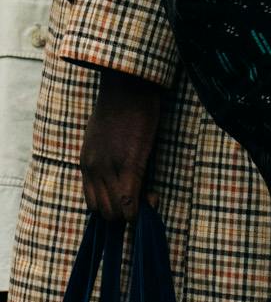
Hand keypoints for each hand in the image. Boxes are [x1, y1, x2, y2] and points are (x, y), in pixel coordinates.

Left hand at [81, 70, 164, 222]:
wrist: (128, 87)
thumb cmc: (120, 106)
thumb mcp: (102, 136)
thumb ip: (105, 157)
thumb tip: (117, 172)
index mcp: (86, 162)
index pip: (92, 201)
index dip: (111, 208)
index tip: (128, 203)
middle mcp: (93, 169)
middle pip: (101, 211)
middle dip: (121, 214)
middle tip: (141, 204)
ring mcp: (109, 168)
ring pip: (113, 211)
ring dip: (131, 213)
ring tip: (148, 202)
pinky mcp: (129, 164)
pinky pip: (129, 200)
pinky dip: (139, 209)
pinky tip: (152, 202)